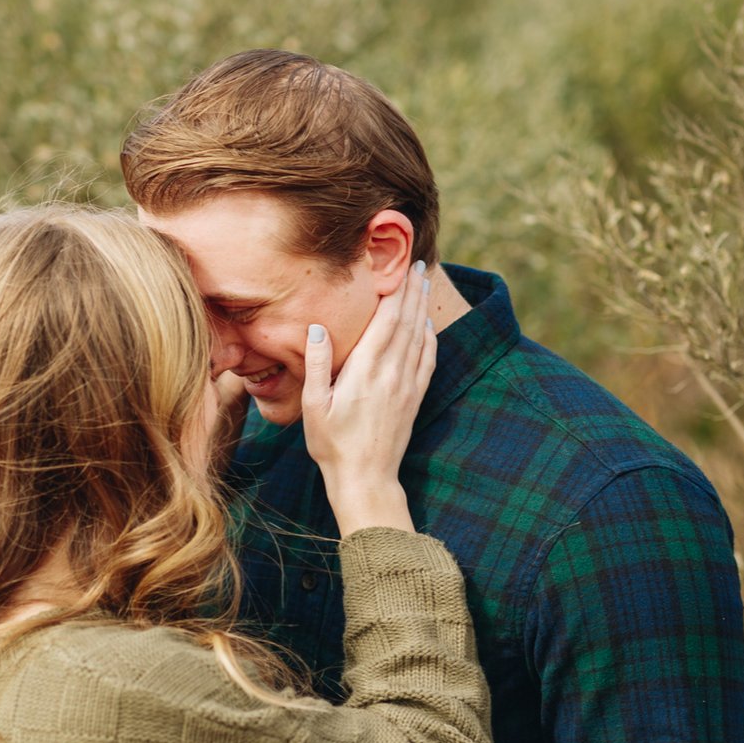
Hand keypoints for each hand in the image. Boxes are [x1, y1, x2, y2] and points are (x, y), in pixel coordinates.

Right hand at [302, 263, 436, 534]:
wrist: (365, 478)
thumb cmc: (332, 444)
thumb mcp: (314, 406)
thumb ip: (318, 365)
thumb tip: (317, 328)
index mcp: (366, 370)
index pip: (386, 320)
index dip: (395, 292)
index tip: (400, 268)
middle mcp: (392, 373)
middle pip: (407, 322)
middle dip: (413, 291)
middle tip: (418, 264)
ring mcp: (407, 385)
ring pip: (419, 336)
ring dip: (422, 308)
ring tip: (423, 285)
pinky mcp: (414, 398)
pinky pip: (427, 359)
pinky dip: (429, 337)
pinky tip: (426, 326)